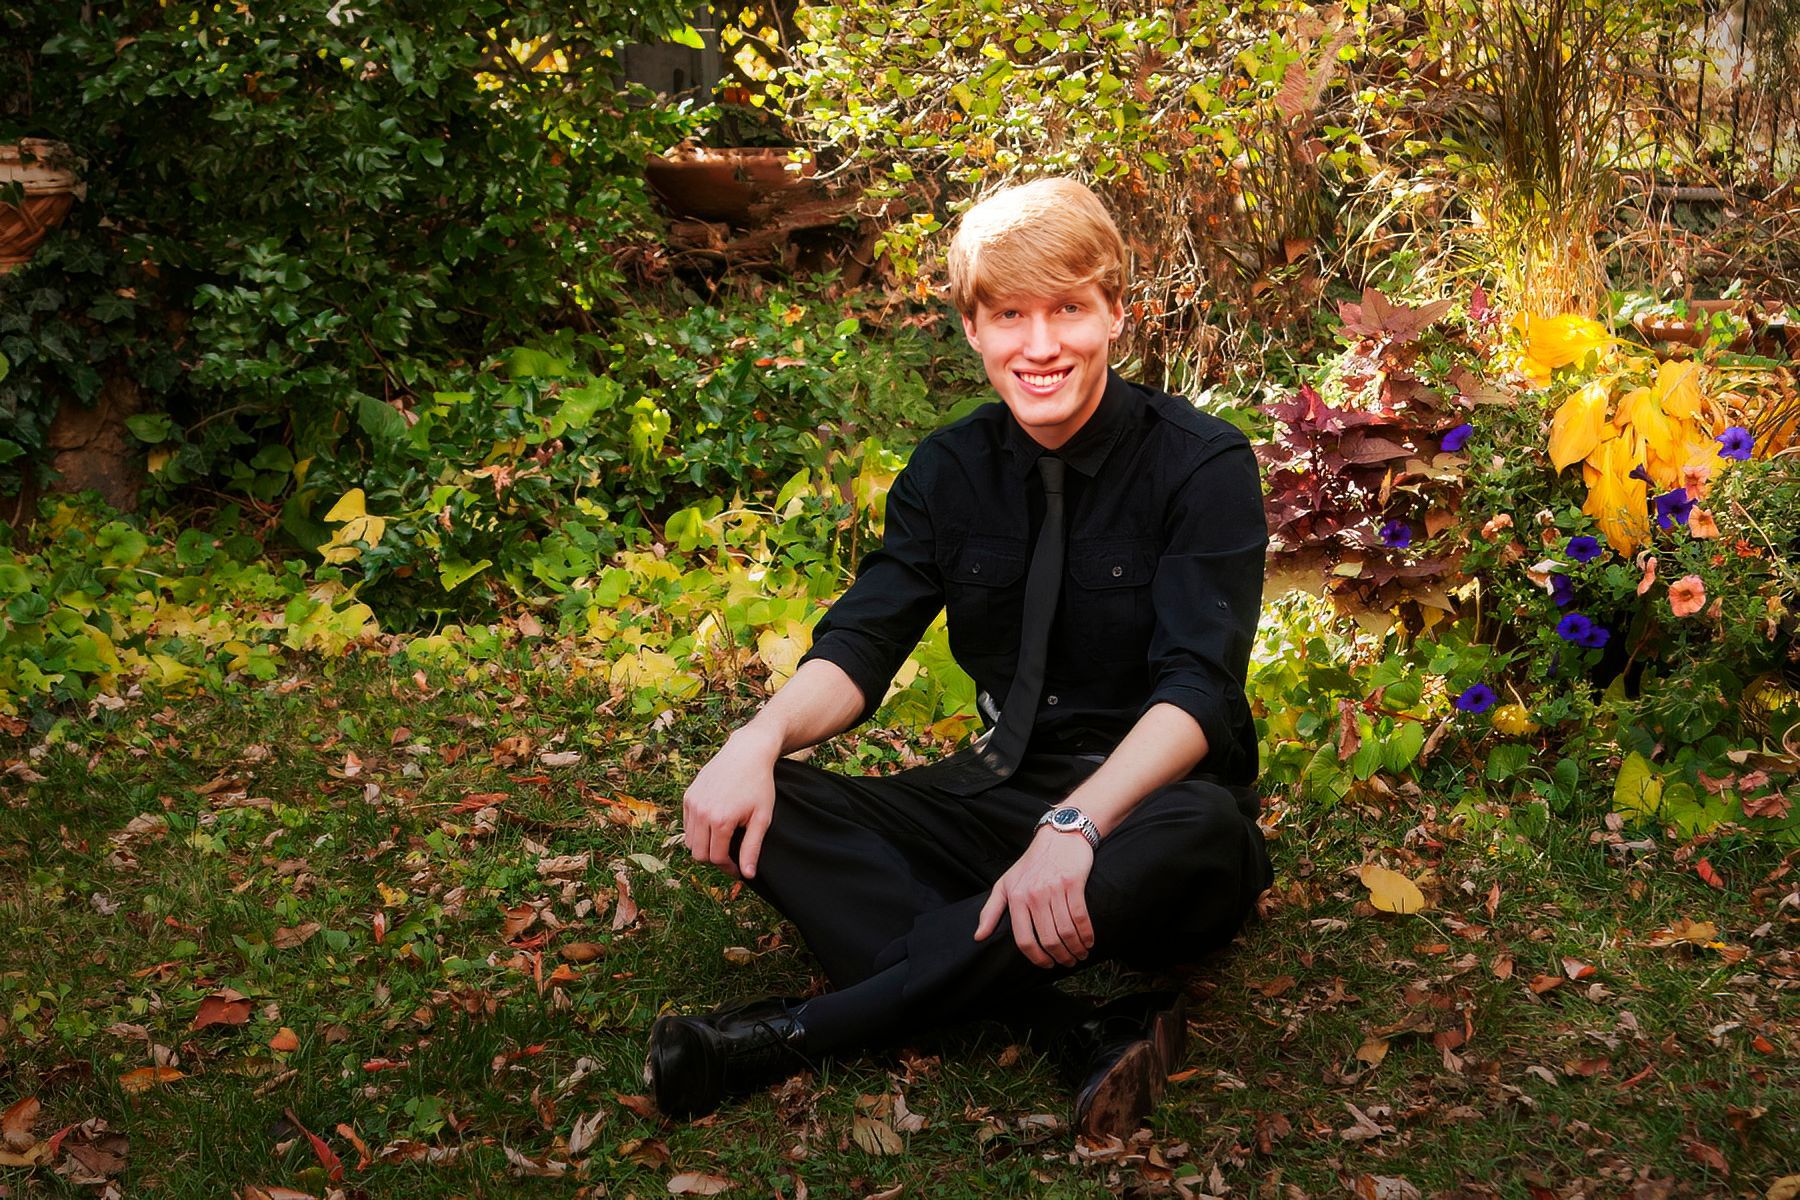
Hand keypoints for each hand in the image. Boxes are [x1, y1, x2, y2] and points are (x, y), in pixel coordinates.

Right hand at [682, 728, 779, 878]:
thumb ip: (752, 848)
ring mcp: (692, 803)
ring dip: (705, 846)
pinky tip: (714, 826)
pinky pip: (687, 824)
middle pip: (699, 853)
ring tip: (723, 841)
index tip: (739, 869)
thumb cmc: (759, 784)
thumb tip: (748, 874)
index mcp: (720, 821)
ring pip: (690, 841)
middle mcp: (701, 813)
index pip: (716, 858)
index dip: (728, 868)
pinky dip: (697, 831)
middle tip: (731, 857)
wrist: (747, 752)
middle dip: (715, 859)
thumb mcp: (762, 818)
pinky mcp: (688, 796)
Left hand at [973, 827, 1096, 967]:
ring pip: (1066, 931)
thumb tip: (979, 937)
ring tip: (1079, 955)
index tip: (1046, 964)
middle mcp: (1034, 895)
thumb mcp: (1005, 883)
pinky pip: (1080, 917)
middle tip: (1067, 962)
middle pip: (1048, 939)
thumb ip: (990, 911)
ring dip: (1075, 949)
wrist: (1059, 836)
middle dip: (1060, 957)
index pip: (1024, 939)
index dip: (1037, 958)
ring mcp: (1054, 889)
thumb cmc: (1032, 863)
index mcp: (1016, 897)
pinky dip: (1086, 934)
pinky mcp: (1073, 883)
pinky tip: (1089, 942)